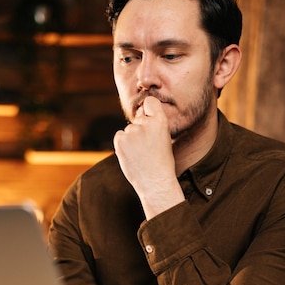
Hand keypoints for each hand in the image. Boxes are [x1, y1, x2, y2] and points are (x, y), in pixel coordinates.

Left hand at [113, 96, 184, 218]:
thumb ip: (153, 126)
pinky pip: (120, 136)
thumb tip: (139, 113)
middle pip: (138, 119)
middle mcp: (146, 123)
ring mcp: (132, 131)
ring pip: (128, 130)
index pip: (150, 102)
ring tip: (140, 155)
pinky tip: (132, 156)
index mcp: (161, 121)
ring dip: (131, 140)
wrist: (155, 181)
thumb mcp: (164, 139)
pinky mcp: (120, 140)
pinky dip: (123, 145)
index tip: (147, 114)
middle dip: (140, 129)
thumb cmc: (161, 163)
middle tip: (146, 148)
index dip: (148, 108)